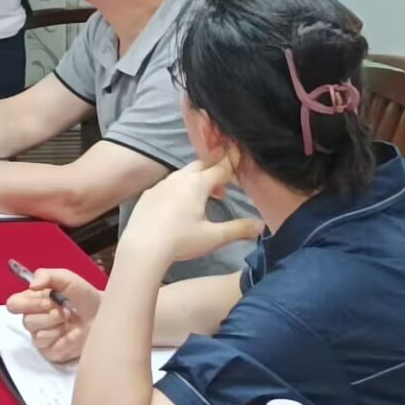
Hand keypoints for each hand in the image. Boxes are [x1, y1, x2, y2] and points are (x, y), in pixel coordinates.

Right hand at [8, 268, 101, 364]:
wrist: (103, 314)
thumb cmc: (83, 295)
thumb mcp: (66, 278)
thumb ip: (46, 275)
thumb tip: (32, 286)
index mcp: (32, 301)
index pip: (13, 304)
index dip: (26, 303)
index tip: (46, 300)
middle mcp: (33, 320)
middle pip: (26, 321)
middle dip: (46, 314)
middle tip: (62, 310)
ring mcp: (42, 338)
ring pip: (37, 335)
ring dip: (56, 325)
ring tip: (69, 320)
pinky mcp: (52, 352)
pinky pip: (49, 348)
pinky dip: (64, 339)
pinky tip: (74, 333)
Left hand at [119, 158, 262, 267]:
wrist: (142, 246)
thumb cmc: (181, 240)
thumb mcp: (214, 237)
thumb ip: (239, 229)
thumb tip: (262, 226)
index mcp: (197, 184)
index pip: (220, 168)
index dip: (232, 164)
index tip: (240, 157)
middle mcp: (178, 179)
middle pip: (199, 166)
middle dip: (213, 172)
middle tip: (223, 187)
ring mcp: (160, 185)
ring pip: (182, 175)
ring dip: (196, 182)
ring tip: (205, 199)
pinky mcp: (148, 195)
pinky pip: (167, 185)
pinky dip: (179, 189)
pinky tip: (179, 207)